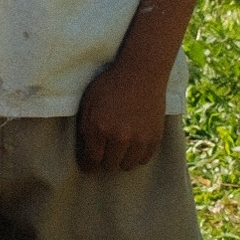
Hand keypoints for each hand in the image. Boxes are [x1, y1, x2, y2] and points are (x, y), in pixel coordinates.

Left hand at [75, 59, 167, 178]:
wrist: (141, 73)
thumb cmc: (111, 85)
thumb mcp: (88, 103)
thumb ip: (85, 128)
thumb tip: (84, 150)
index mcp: (99, 128)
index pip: (91, 160)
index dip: (88, 164)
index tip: (88, 163)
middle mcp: (119, 137)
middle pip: (109, 166)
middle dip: (103, 162)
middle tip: (103, 154)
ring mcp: (139, 139)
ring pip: (126, 166)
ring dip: (120, 160)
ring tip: (118, 150)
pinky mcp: (155, 138)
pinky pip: (143, 159)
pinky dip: (136, 156)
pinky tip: (132, 146)